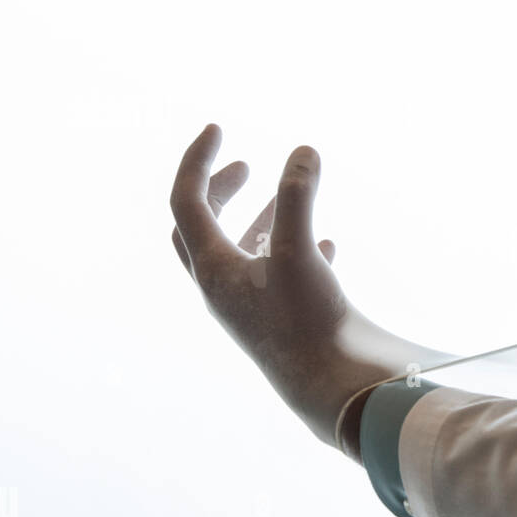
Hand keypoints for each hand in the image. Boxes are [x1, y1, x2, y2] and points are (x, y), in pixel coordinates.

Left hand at [170, 124, 449, 455]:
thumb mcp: (298, 252)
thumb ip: (298, 197)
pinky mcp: (284, 319)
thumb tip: (304, 150)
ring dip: (260, 218)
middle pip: (201, 229)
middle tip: (243, 166)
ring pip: (244, 252)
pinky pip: (281, 276)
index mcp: (213, 270)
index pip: (186, 202)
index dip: (197, 160)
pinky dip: (297, 248)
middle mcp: (224, 289)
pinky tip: (326, 244)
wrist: (331, 388)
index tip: (218, 128)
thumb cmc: (306, 324)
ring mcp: (253, 306)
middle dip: (218, 191)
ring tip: (285, 194)